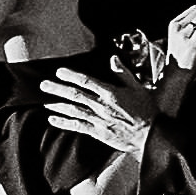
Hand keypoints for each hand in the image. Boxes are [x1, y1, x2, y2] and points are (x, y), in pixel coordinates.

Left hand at [39, 71, 158, 154]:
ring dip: (57, 105)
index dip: (72, 75)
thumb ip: (123, 73)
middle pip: (75, 95)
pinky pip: (78, 126)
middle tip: (43, 85)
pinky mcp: (98, 132)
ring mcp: (99, 120)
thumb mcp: (138, 88)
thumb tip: (112, 58)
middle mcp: (102, 106)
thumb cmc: (147, 111)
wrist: (152, 136)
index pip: (87, 81)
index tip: (59, 71)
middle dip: (57, 89)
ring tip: (44, 101)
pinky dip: (64, 123)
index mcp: (111, 93)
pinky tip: (52, 119)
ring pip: (73, 110)